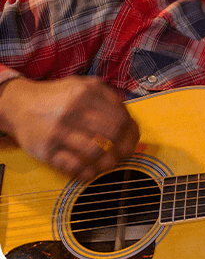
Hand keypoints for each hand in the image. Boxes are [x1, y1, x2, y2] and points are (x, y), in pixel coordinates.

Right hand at [0, 76, 138, 180]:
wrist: (18, 103)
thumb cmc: (57, 98)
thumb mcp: (83, 86)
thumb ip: (108, 99)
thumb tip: (131, 124)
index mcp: (88, 92)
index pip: (121, 116)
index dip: (132, 132)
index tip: (133, 140)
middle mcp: (74, 109)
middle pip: (113, 133)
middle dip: (124, 148)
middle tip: (124, 155)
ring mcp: (59, 130)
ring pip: (96, 151)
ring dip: (108, 162)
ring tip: (109, 164)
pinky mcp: (47, 149)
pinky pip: (74, 166)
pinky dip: (87, 172)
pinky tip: (91, 171)